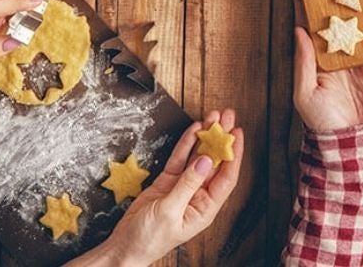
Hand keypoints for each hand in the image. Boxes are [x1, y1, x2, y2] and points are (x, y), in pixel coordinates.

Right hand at [72, 109, 243, 266]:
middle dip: (221, 139)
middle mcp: (198, 196)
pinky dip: (186, 144)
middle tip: (226, 116)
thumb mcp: (169, 211)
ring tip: (212, 117)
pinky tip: (194, 129)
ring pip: (198, 157)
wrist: (125, 246)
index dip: (233, 154)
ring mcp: (183, 187)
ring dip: (205, 137)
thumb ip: (187, 185)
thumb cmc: (149, 239)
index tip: (237, 134)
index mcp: (205, 209)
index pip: (226, 177)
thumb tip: (205, 161)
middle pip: (215, 162)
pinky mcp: (168, 182)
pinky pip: (180, 159)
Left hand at [292, 0, 362, 130]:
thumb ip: (304, 62)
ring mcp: (355, 55)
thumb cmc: (322, 121)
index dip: (302, 1)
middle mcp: (334, 51)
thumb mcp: (305, 93)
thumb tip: (299, 31)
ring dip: (353, 1)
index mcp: (313, 56)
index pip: (306, 22)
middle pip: (330, 15)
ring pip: (354, 22)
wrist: (353, 141)